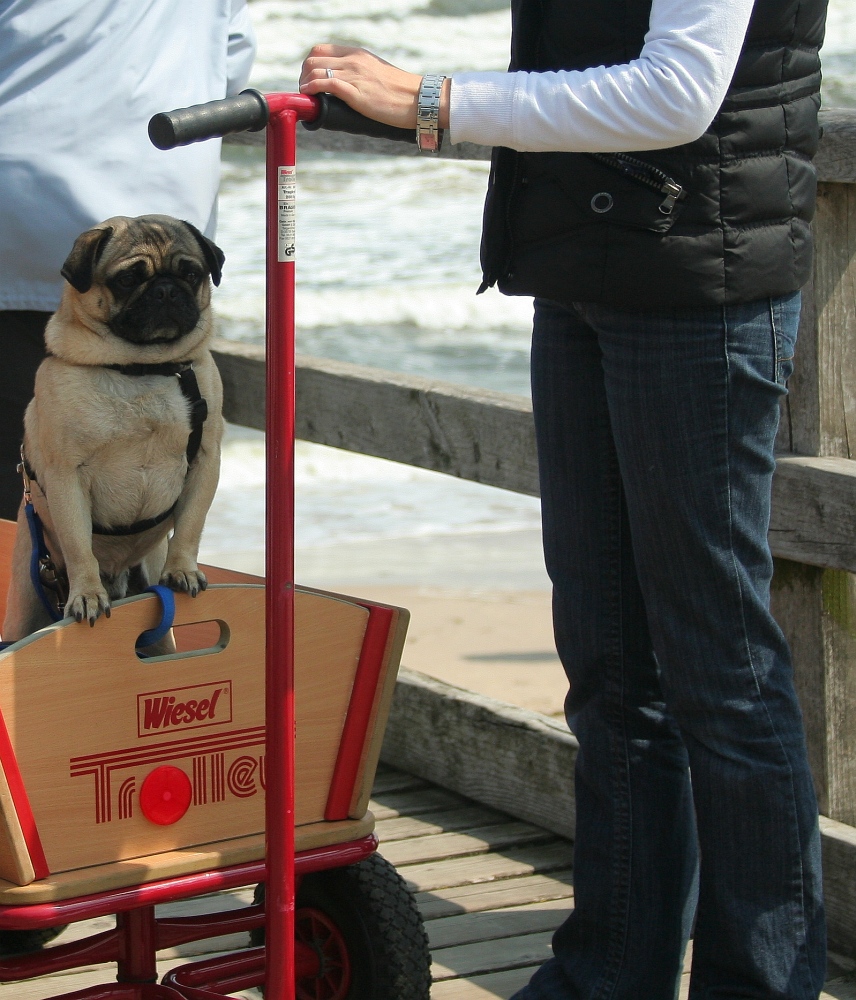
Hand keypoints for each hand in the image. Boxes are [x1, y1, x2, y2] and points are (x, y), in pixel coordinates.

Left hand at [299, 44, 449, 129]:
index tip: (309, 80)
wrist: (418, 99)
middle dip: (303, 76)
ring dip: (304, 85)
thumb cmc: (400, 93)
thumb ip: (360, 74)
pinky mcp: (356, 92)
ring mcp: (354, 74)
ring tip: (307, 98)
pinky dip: (312, 90)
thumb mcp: (376, 74)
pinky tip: (311, 99)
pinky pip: (324, 83)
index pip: (320, 50)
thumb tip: (346, 87)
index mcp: (357, 54)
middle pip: (312, 59)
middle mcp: (352, 60)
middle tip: (306, 92)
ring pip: (314, 70)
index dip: (309, 65)